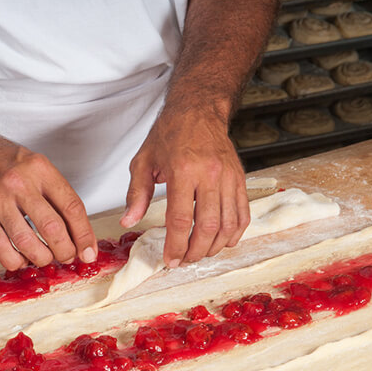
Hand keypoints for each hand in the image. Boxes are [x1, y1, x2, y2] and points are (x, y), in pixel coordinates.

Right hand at [0, 132, 97, 269]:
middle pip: (52, 227)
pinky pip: (0, 246)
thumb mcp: (36, 167)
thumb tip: (78, 233)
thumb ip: (56, 195)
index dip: (84, 234)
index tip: (89, 251)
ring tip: (45, 259)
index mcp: (41, 169)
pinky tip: (21, 260)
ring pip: (26, 241)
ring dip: (41, 258)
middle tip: (67, 257)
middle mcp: (20, 183)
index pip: (72, 206)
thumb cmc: (5, 162)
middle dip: (65, 250)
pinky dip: (15, 260)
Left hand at [120, 108, 249, 266]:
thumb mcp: (143, 160)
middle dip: (195, 251)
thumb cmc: (169, 133)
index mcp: (183, 170)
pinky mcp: (240, 178)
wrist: (198, 109)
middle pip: (207, 226)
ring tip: (199, 254)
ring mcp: (229, 177)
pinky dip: (234, 233)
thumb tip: (128, 222)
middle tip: (184, 261)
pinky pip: (243, 213)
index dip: (176, 246)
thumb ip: (136, 194)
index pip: (180, 219)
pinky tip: (222, 241)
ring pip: (228, 224)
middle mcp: (209, 174)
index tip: (170, 260)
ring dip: (215, 246)